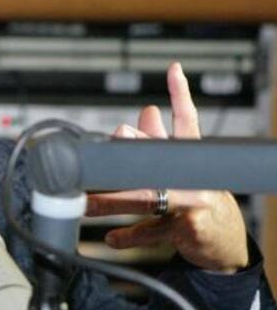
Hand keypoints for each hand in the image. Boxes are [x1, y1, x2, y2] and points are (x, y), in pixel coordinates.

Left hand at [86, 62, 248, 273]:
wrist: (223, 239)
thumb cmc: (195, 197)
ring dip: (112, 199)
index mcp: (191, 157)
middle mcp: (193, 176)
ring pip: (147, 197)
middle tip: (114, 137)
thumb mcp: (183, 168)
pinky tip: (111, 238)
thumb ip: (162, 141)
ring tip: (86, 201)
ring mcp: (191, 202)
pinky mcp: (186, 229)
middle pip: (159, 157)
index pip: (187, 121)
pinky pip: (151, 232)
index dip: (181, 95)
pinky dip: (129, 236)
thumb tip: (146, 111)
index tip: (174, 70)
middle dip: (133, 148)